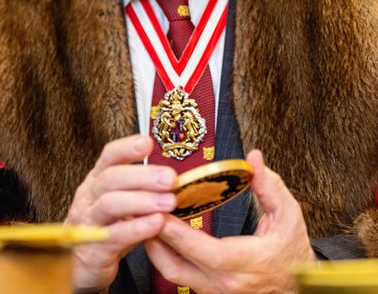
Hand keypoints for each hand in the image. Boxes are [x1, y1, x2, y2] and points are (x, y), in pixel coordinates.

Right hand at [65, 134, 176, 291]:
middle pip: (111, 178)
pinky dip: (137, 228)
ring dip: (142, 201)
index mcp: (97, 181)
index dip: (126, 147)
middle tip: (171, 177)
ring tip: (169, 202)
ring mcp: (88, 223)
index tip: (148, 142)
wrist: (81, 267)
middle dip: (143, 176)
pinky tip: (157, 223)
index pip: (108, 157)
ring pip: (110, 204)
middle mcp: (89, 198)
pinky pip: (114, 236)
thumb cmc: (108, 229)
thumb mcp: (121, 203)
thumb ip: (141, 189)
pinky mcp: (93, 250)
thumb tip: (174, 177)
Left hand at [145, 150, 314, 292]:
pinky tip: (160, 233)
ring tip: (143, 217)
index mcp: (242, 262)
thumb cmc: (292, 253)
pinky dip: (166, 254)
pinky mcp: (209, 291)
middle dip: (153, 236)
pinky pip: (179, 275)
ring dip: (155, 247)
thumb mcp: (288, 215)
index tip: (159, 208)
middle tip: (140, 208)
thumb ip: (269, 186)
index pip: (200, 249)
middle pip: (175, 264)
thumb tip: (254, 158)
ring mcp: (214, 290)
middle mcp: (223, 282)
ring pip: (172, 272)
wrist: (298, 288)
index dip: (176, 231)